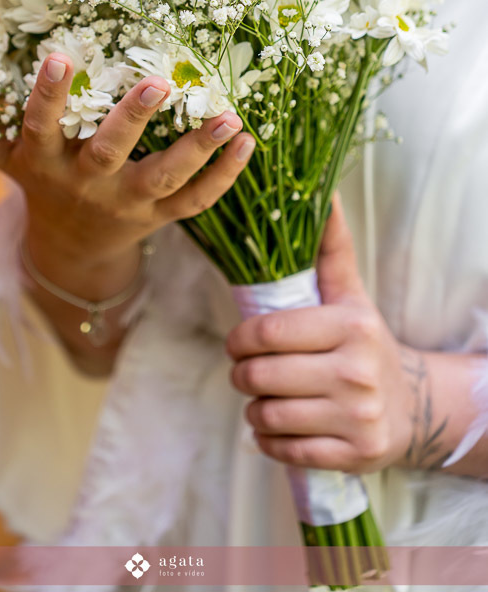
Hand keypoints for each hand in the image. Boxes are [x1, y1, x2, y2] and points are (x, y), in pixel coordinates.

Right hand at [0, 53, 255, 268]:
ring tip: (231, 118)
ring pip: (164, 180)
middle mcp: (87, 185)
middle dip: (131, 120)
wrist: (71, 249)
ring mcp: (127, 204)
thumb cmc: (39, 184)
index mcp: (46, 165)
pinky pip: (195, 202)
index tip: (56, 57)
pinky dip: (224, 177)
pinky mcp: (160, 217)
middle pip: (108, 153)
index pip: (41, 128)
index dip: (46, 98)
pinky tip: (247, 144)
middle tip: (159, 82)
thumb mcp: (2, 156)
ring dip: (197, 150)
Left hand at [225, 193, 416, 473]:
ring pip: (267, 417)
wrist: (411, 405)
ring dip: (253, 410)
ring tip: (263, 398)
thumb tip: (324, 193)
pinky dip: (269, 442)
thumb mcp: (348, 294)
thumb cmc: (362, 342)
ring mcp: (357, 417)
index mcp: (350, 326)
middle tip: (245, 371)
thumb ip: (330, 247)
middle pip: (260, 377)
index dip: (238, 340)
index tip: (236, 342)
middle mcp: (357, 372)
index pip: (266, 333)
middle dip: (241, 375)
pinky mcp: (354, 455)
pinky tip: (277, 428)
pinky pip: (285, 452)